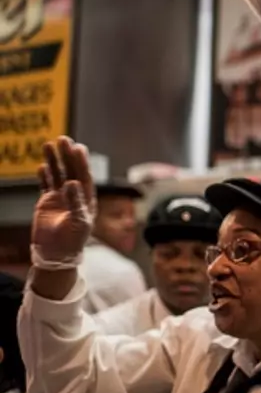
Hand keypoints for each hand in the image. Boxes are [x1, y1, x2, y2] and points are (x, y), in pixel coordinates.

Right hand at [33, 137, 95, 262]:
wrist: (57, 254)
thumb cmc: (73, 240)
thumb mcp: (78, 222)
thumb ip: (75, 202)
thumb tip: (72, 182)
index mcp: (87, 198)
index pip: (84, 176)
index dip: (81, 162)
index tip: (77, 147)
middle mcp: (75, 195)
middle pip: (71, 170)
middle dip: (67, 155)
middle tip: (63, 139)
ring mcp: (60, 197)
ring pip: (57, 175)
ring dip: (54, 161)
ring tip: (49, 145)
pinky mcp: (47, 202)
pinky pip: (45, 185)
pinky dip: (44, 175)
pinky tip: (42, 165)